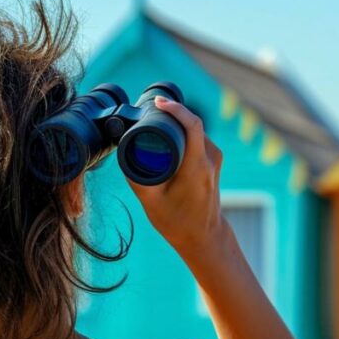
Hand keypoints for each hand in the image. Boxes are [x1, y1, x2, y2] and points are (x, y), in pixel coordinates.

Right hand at [126, 97, 226, 258]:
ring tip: (156, 124)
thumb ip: (136, 177)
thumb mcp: (150, 201)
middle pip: (192, 123)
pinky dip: (184, 133)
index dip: (175, 108)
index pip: (191, 124)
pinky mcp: (214, 160)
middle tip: (149, 113)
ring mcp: (215, 158)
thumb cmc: (178, 222)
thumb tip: (123, 152)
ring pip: (196, 129)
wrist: (203, 237)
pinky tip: (170, 135)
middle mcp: (211, 158)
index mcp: (197, 165)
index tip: (158, 102)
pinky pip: (199, 137)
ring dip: (178, 124)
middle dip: (171, 114)